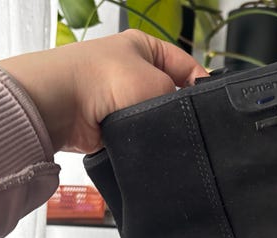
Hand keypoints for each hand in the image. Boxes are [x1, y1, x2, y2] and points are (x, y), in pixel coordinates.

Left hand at [0, 30, 207, 153]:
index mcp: (145, 49)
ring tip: (180, 141)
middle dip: (181, 110)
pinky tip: (159, 149)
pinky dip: (146, 141)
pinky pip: (139, 135)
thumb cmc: (110, 80)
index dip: (201, 84)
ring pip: (154, 117)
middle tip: (199, 130)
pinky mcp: (114, 125)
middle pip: (170, 94)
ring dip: (161, 128)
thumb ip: (177, 97)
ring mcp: (122, 99)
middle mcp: (135, 72)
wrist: (62, 105)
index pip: (185, 65)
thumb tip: (181, 117)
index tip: (214, 108)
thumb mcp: (156, 81)